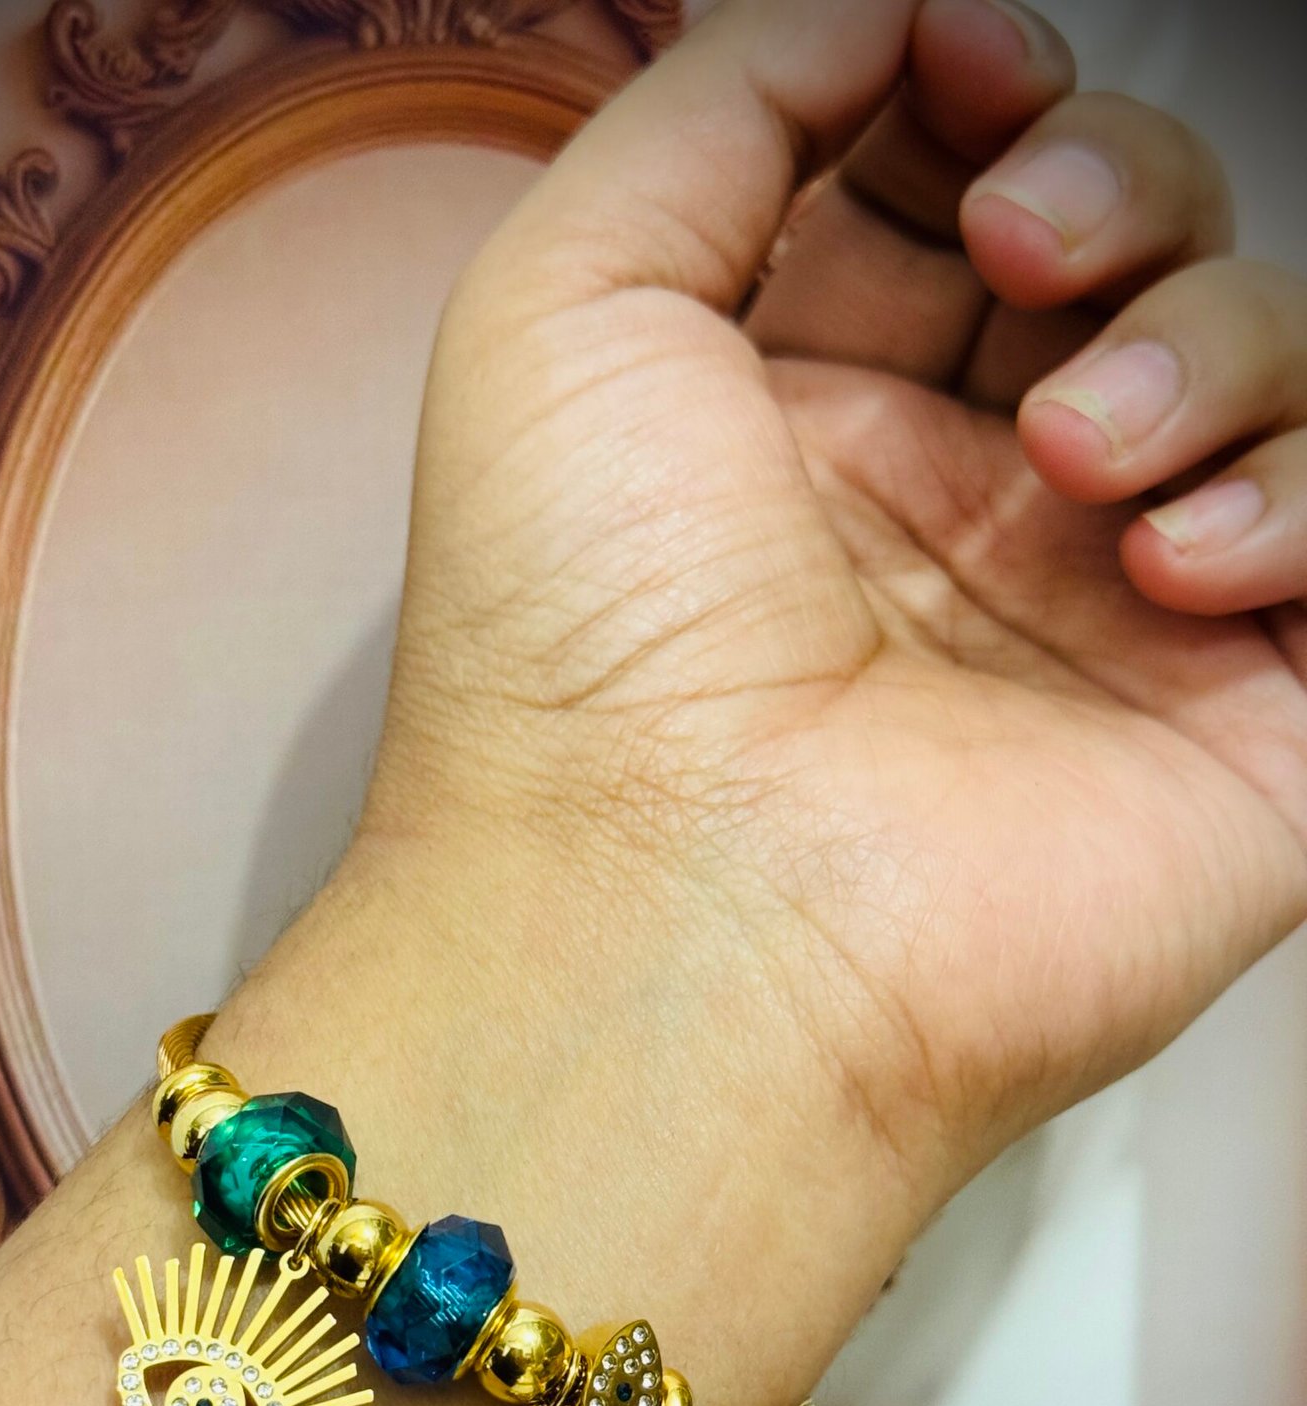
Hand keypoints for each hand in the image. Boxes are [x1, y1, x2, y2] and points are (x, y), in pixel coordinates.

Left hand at [366, 0, 1306, 1300]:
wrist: (677, 921)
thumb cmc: (582, 642)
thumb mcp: (565, 304)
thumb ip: (722, 106)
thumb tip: (878, 8)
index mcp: (805, 416)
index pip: (954, 194)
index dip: (988, 103)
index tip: (966, 88)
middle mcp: (959, 510)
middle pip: (1129, 251)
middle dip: (1109, 186)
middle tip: (1022, 251)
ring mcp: (1101, 620)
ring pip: (1261, 367)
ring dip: (1197, 344)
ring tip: (1070, 459)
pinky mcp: (1238, 731)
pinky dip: (1293, 499)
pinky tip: (1163, 566)